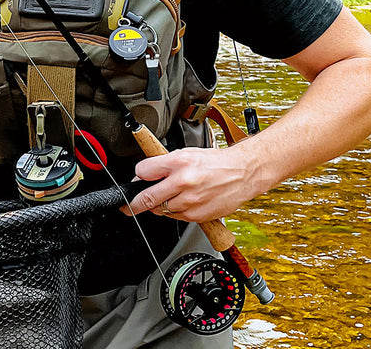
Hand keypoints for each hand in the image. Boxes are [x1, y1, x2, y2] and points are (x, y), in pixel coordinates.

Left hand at [120, 144, 261, 221]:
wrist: (242, 173)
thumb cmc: (214, 163)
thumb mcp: (186, 154)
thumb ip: (164, 165)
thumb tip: (144, 177)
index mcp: (178, 162)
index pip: (143, 171)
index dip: (138, 177)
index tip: (137, 181)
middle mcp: (183, 182)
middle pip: (147, 198)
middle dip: (133, 204)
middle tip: (127, 206)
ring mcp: (191, 201)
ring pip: (161, 210)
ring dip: (159, 206)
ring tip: (170, 196)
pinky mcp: (198, 215)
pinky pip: (176, 217)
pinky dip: (174, 211)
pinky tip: (183, 201)